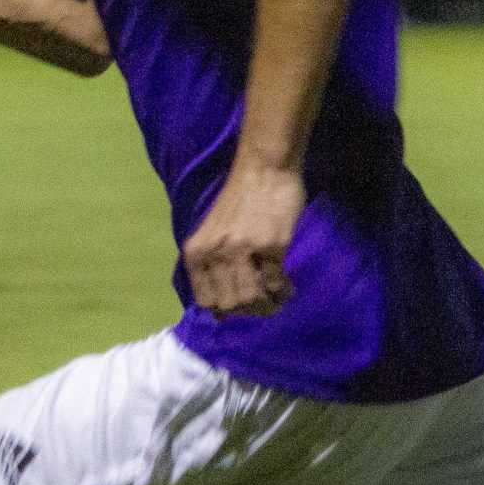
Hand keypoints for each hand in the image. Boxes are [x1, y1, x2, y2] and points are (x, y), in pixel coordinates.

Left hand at [181, 162, 304, 317]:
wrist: (263, 170)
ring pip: (252, 299)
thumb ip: (211, 267)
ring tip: (276, 300)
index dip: (224, 309)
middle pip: (231, 304)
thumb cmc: (238, 201)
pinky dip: (283, 291)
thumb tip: (219, 314)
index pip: (206, 301)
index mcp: (196, 252)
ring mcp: (243, 250)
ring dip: (267, 306)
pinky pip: (276, 284)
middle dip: (249, 310)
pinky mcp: (272, 246)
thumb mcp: (211, 234)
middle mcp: (215, 253)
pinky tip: (287, 287)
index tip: (241, 307)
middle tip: (263, 304)